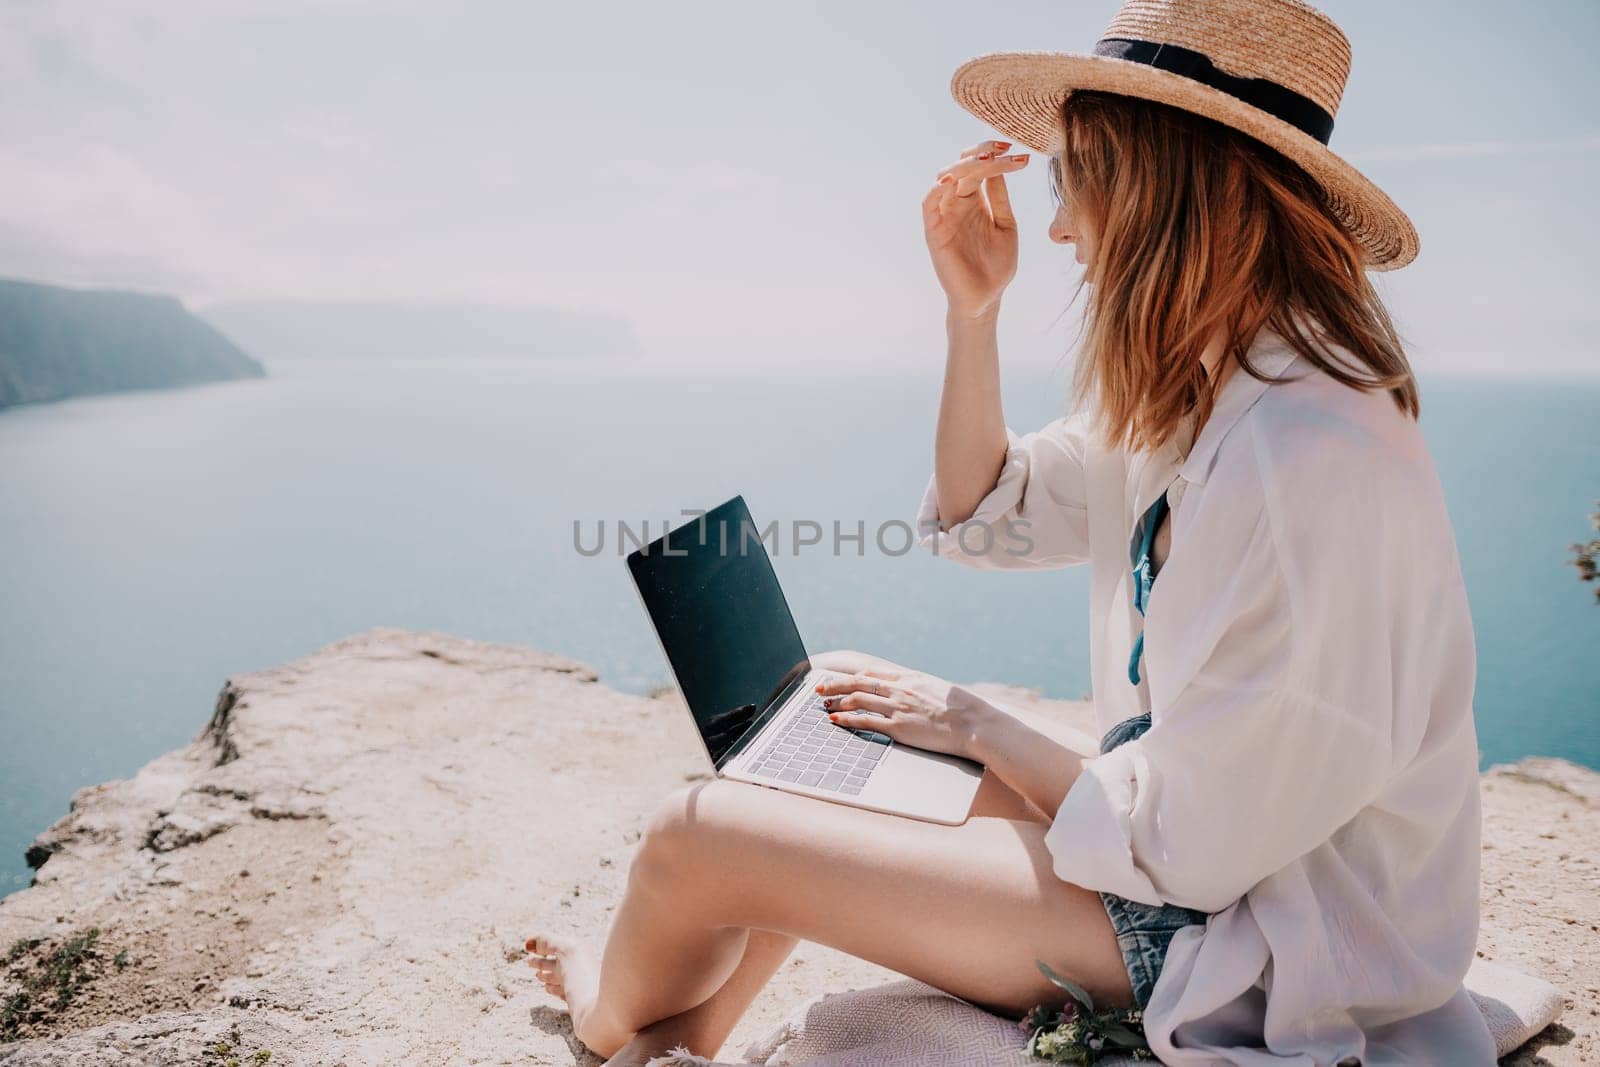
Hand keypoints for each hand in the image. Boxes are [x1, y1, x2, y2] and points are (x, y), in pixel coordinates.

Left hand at [808, 649, 993, 761]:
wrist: (974, 723)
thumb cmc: (962, 710)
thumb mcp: (938, 690)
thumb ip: (920, 689)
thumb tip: (912, 691)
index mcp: (910, 678)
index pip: (872, 673)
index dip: (852, 675)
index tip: (839, 677)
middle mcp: (900, 689)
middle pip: (858, 682)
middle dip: (836, 684)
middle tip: (820, 688)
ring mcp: (898, 707)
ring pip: (857, 699)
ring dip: (837, 701)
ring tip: (824, 704)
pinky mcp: (898, 727)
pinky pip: (865, 721)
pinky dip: (847, 720)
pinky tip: (836, 721)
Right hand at [923, 139, 1029, 319]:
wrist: (986, 298)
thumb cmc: (996, 265)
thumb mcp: (1006, 225)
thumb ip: (999, 198)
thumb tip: (1001, 166)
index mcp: (976, 201)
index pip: (980, 168)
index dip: (993, 155)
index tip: (1015, 149)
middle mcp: (958, 204)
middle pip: (962, 167)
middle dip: (981, 154)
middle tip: (1002, 149)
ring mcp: (944, 216)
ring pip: (945, 179)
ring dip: (963, 166)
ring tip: (985, 161)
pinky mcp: (934, 231)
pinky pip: (929, 204)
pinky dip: (937, 190)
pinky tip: (953, 181)